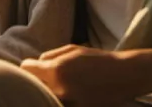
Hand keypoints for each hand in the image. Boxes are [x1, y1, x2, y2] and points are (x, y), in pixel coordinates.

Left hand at [21, 45, 147, 106]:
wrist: (126, 75)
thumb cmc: (98, 59)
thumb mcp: (72, 50)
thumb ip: (49, 57)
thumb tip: (35, 64)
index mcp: (56, 71)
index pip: (26, 70)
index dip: (29, 67)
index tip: (34, 68)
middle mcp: (60, 90)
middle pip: (34, 87)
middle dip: (38, 81)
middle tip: (46, 78)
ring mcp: (70, 104)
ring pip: (47, 98)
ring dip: (49, 92)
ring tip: (61, 86)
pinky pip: (61, 105)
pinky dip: (61, 100)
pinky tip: (70, 94)